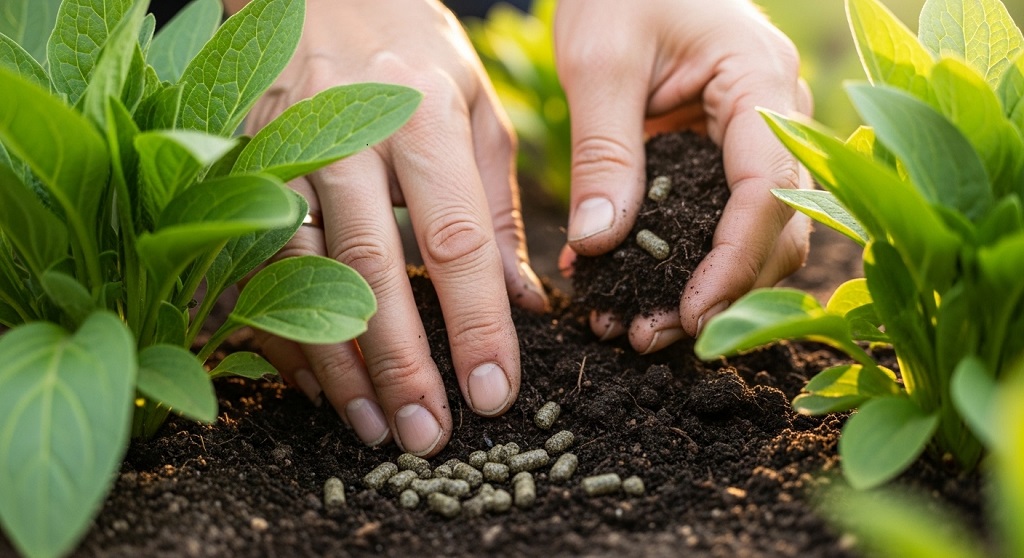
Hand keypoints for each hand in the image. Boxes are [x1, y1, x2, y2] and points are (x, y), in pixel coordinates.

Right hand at [245, 0, 547, 455]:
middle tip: (426, 435)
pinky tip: (312, 381)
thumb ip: (496, 206)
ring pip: (300, 276)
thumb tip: (524, 302)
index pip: (455, 241)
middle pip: (371, 270)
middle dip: (402, 363)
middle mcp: (346, 136)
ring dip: (335, 362)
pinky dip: (277, 328)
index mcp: (423, 118)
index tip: (494, 391)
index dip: (476, 324)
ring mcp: (280, 152)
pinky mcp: (236, 168)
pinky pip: (251, 265)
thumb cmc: (414, 49)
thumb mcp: (477, 108)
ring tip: (371, 426)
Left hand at [554, 0, 812, 352]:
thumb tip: (598, 247)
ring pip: (756, 233)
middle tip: (649, 337)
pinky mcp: (724, 152)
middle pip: (777, 227)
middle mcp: (776, 116)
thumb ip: (604, 152)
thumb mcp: (600, 62)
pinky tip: (630, 288)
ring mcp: (754, 137)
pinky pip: (720, 217)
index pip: (768, 191)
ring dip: (706, 288)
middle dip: (722, 293)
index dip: (735, 265)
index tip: (690, 318)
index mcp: (759, 82)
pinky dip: (684, 260)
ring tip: (637, 329)